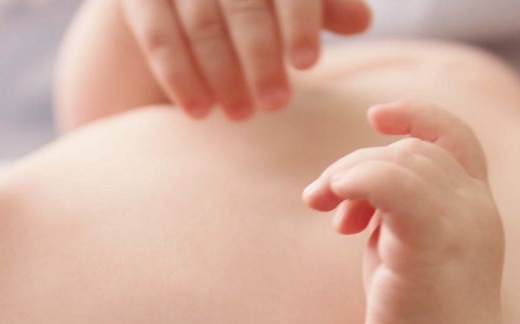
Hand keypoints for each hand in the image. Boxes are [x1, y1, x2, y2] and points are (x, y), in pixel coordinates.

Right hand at [121, 0, 371, 118]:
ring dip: (222, 75)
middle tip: (275, 104)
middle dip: (260, 58)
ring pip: (200, 24)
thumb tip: (361, 19)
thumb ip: (323, 7)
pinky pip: (158, 36)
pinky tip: (198, 111)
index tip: (308, 65)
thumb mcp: (289, 2)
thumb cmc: (252, 0)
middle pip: (242, 4)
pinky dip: (180, 77)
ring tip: (240, 115)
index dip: (300, 22)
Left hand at [303, 101, 505, 323]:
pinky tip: (333, 203)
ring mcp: (461, 223)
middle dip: (358, 166)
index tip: (377, 115)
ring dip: (348, 176)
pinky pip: (391, 183)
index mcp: (477, 210)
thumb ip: (396, 213)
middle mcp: (477, 210)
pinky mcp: (432, 241)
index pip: (457, 137)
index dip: (418, 115)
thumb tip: (354, 186)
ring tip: (326, 212)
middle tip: (324, 204)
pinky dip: (355, 180)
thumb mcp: (408, 252)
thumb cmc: (416, 321)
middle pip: (411, 151)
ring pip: (398, 162)